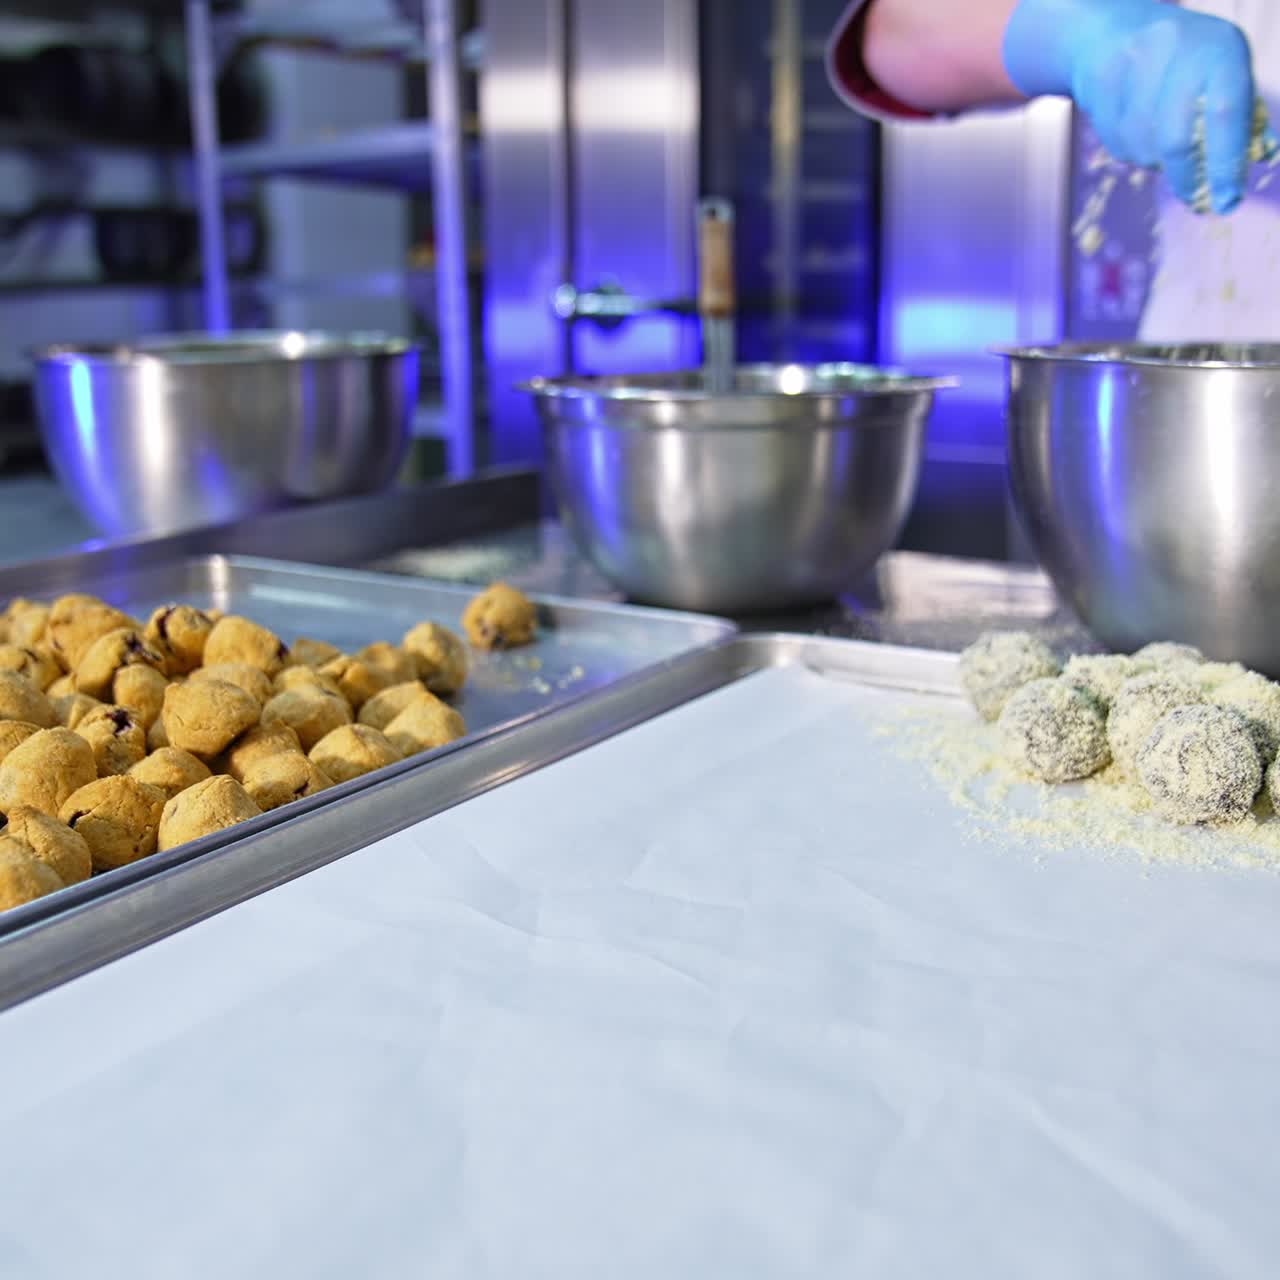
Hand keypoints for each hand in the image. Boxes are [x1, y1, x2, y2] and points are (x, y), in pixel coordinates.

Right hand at [1004, 0, 1269, 213]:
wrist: (1111, 33)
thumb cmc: (1184, 60)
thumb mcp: (1221, 71)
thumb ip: (1240, 113)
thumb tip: (1261, 155)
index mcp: (1220, 48)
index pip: (1225, 114)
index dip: (1226, 163)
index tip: (1227, 201)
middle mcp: (1178, 51)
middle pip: (1176, 140)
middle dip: (1186, 177)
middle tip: (1195, 198)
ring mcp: (1134, 66)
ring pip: (1144, 148)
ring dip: (1155, 162)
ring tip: (1160, 143)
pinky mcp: (1101, 84)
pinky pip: (1118, 145)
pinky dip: (1132, 151)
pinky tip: (1134, 129)